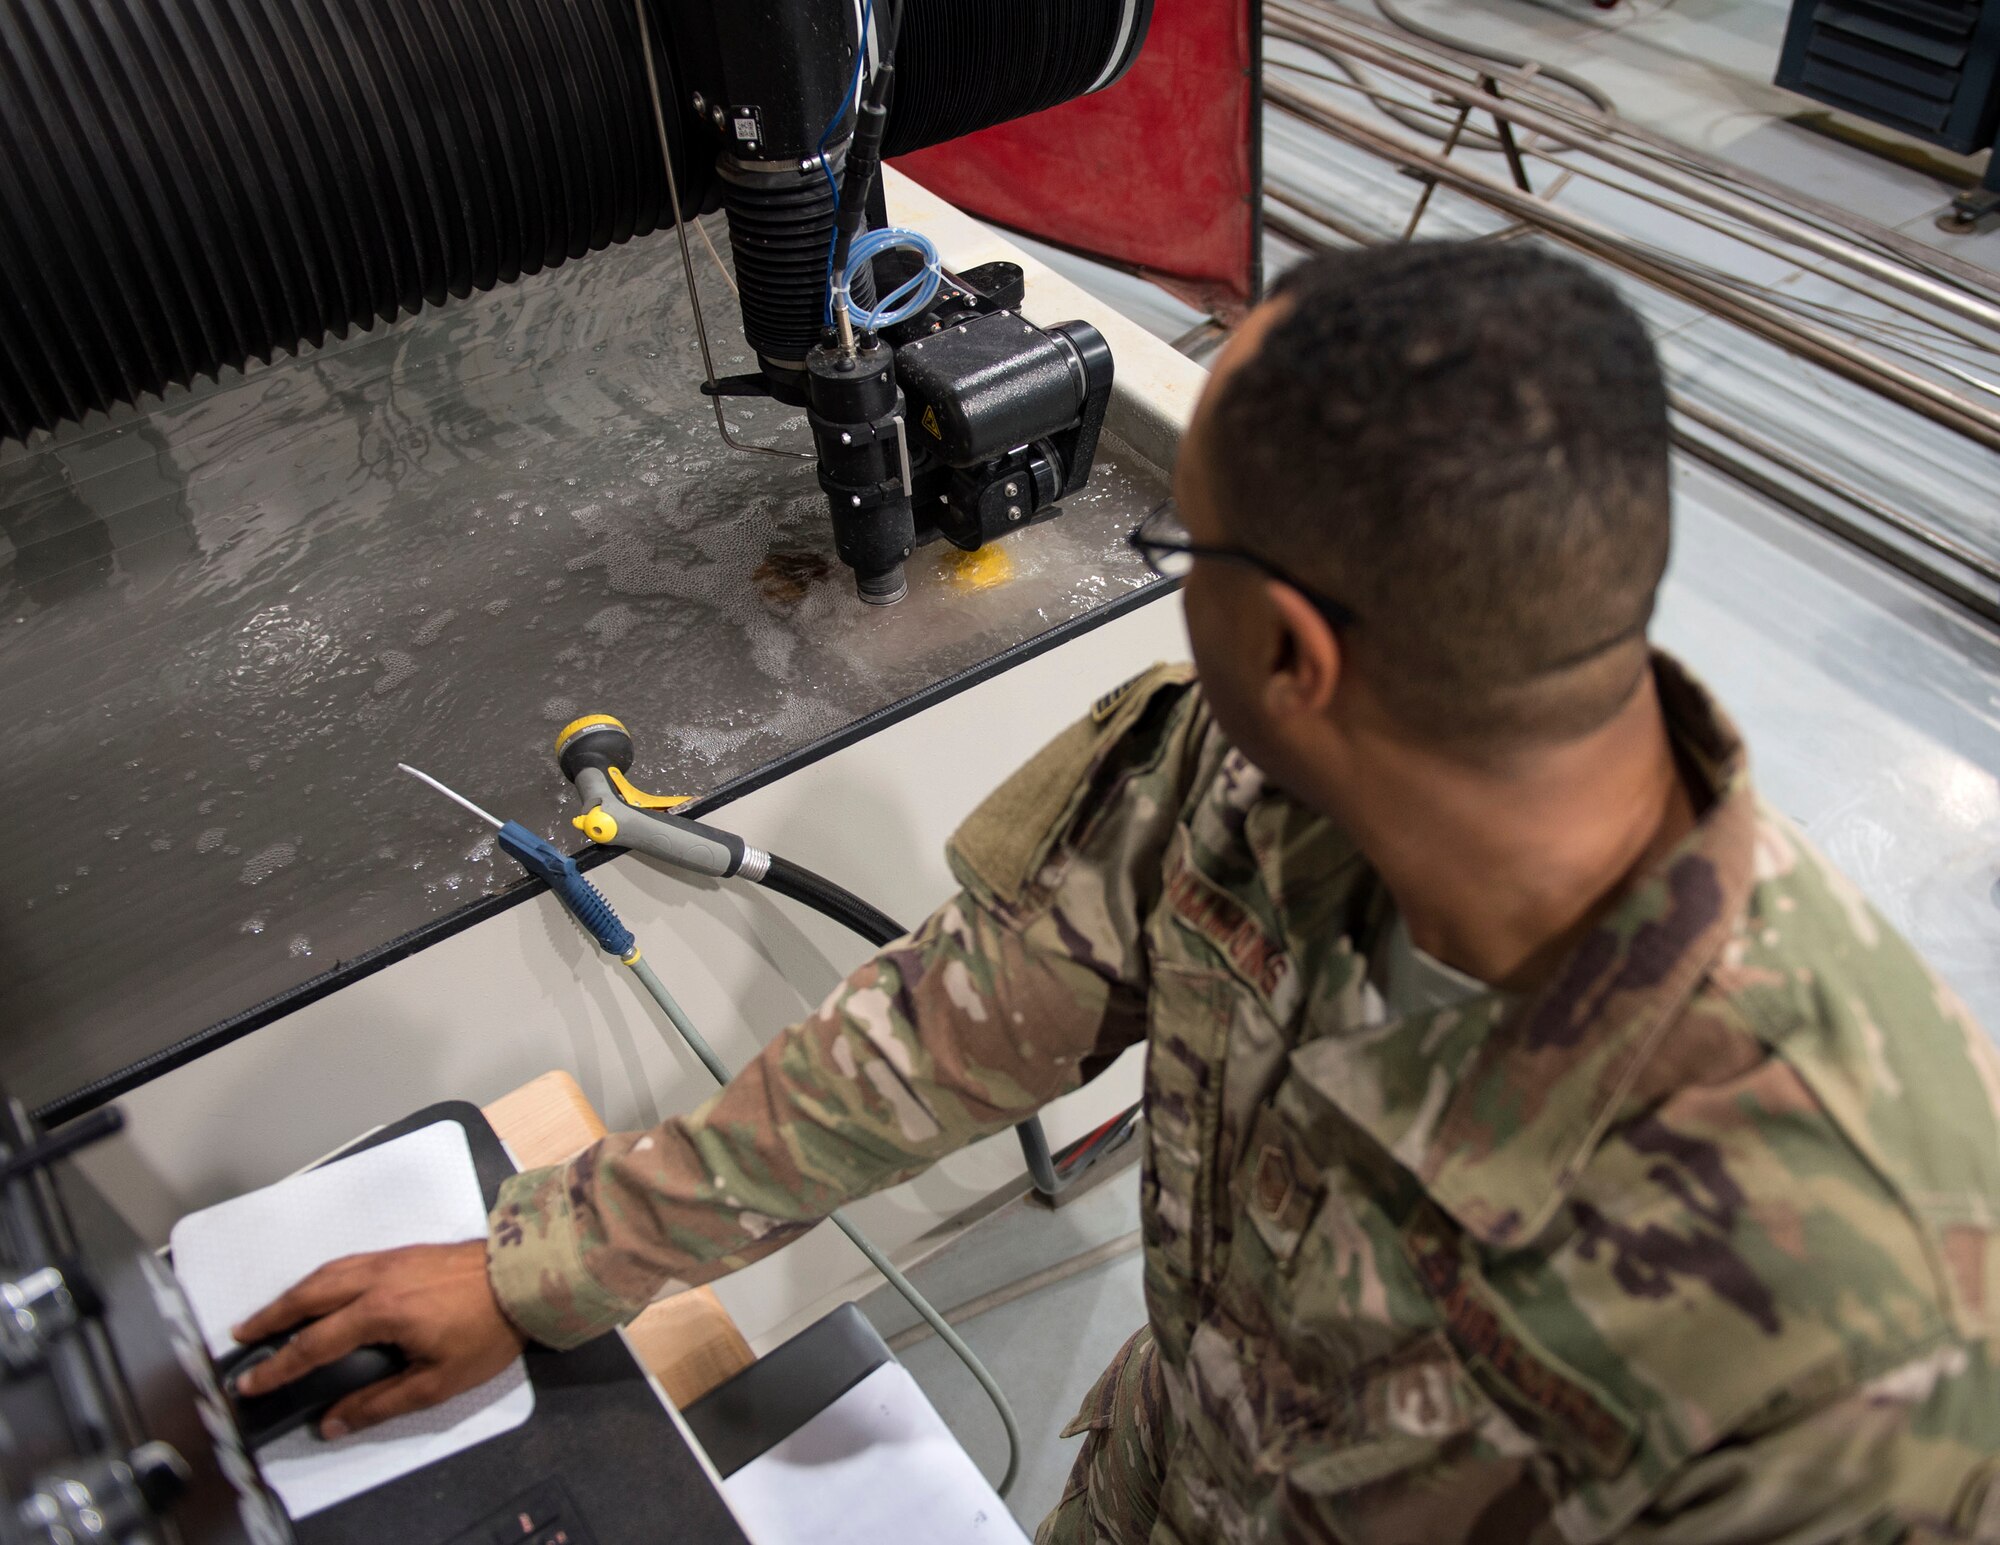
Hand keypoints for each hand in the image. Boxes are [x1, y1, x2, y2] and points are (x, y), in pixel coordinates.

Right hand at [229, 1240, 525, 1437]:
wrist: (527, 1276)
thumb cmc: (487, 1331)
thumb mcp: (438, 1381)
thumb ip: (380, 1403)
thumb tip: (332, 1424)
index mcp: (380, 1312)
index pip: (314, 1344)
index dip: (279, 1367)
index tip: (249, 1383)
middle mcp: (376, 1278)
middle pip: (309, 1295)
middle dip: (271, 1318)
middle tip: (242, 1336)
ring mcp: (390, 1259)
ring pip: (326, 1273)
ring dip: (293, 1294)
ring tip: (271, 1314)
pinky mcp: (404, 1251)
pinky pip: (347, 1262)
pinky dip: (321, 1277)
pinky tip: (320, 1288)